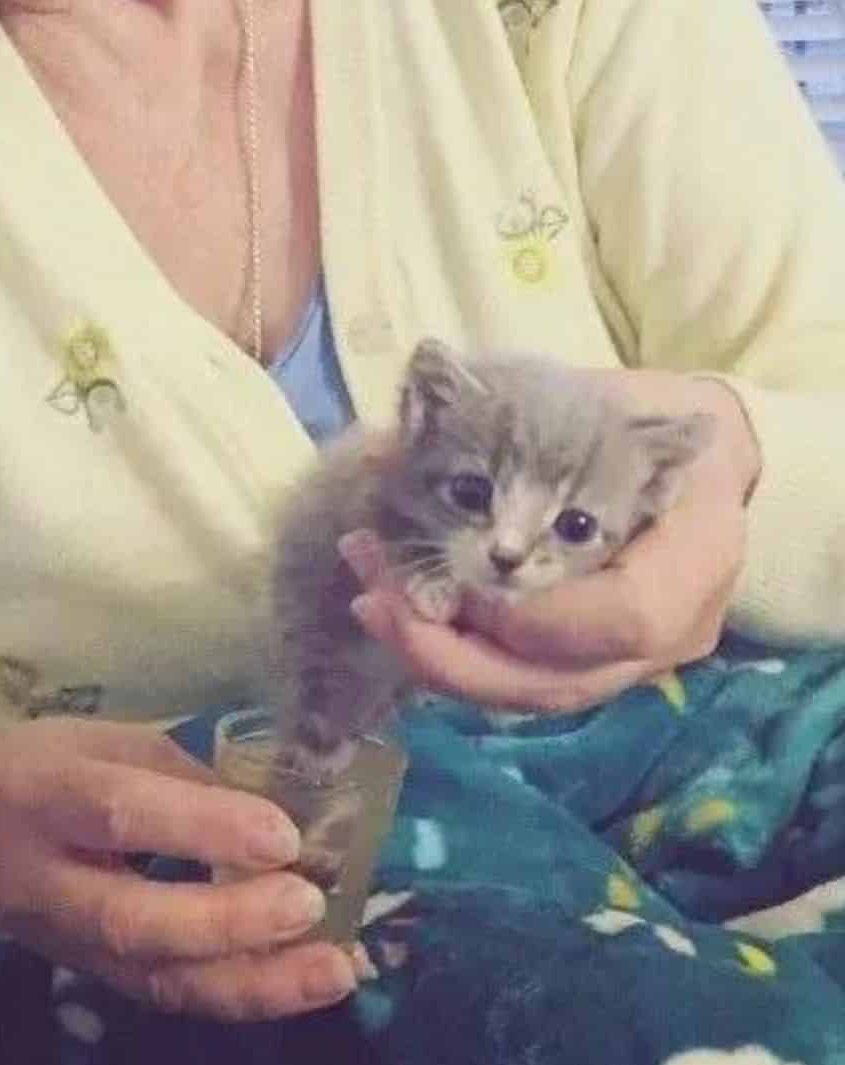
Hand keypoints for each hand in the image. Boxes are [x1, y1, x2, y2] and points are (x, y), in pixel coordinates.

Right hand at [0, 718, 355, 1020]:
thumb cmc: (43, 769)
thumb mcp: (104, 743)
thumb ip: (180, 775)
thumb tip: (271, 810)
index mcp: (47, 796)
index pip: (123, 816)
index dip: (201, 827)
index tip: (282, 833)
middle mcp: (52, 882)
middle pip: (135, 919)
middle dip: (229, 920)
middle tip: (309, 903)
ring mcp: (71, 944)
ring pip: (157, 979)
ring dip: (254, 981)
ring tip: (335, 968)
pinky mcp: (95, 977)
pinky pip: (169, 997)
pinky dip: (241, 996)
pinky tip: (303, 983)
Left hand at [345, 371, 760, 712]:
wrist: (688, 461)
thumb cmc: (642, 417)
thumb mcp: (600, 394)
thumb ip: (523, 401)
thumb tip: (421, 372)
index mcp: (697, 558)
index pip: (624, 619)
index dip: (537, 612)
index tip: (463, 573)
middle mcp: (667, 633)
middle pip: (556, 681)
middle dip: (452, 649)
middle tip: (375, 595)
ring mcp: (624, 663)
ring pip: (522, 692)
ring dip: (432, 654)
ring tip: (368, 596)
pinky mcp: (579, 666)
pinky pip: (509, 679)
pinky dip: (445, 652)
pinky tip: (392, 609)